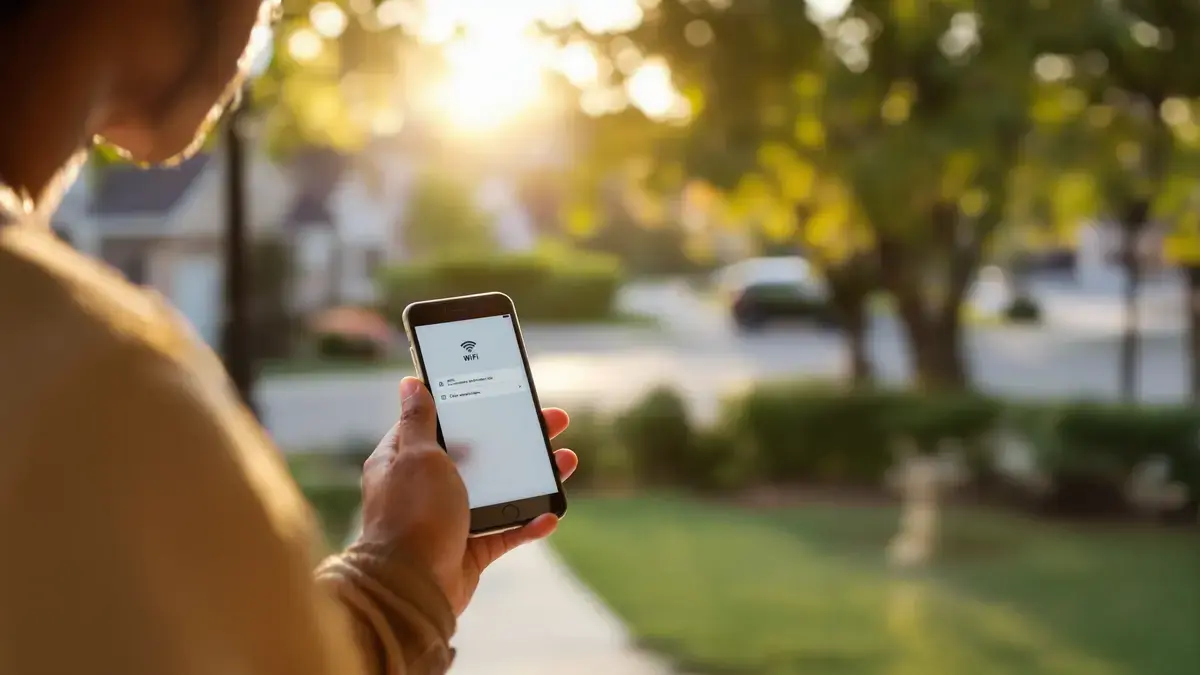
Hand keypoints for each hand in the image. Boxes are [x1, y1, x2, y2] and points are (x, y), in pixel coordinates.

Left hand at [356, 376, 577, 614]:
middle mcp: (427, 487)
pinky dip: (528, 524)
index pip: (439, 424)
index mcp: (405, 460)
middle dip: (517, 439)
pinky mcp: (469, 549)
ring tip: (566, 462)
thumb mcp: (417, 455)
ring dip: (533, 478)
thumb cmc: (412, 515)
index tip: (501, 396)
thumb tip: (410, 384)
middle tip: (552, 422)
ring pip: (499, 491)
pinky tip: (550, 514)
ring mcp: (450, 518)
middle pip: (479, 455)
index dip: (471, 409)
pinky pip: (505, 533)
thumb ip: (419, 420)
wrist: (411, 586)